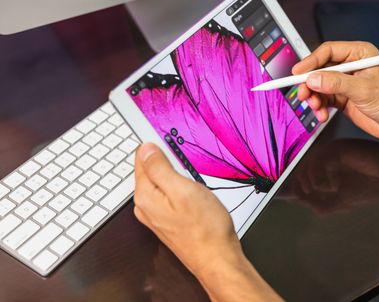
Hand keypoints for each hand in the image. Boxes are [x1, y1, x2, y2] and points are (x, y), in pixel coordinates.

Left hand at [133, 143, 241, 277]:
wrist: (217, 259)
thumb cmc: (205, 228)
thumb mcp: (183, 190)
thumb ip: (160, 168)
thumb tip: (146, 149)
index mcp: (146, 196)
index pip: (141, 158)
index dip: (155, 144)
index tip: (168, 138)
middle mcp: (145, 207)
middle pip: (150, 170)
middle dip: (167, 161)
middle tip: (187, 162)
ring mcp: (156, 215)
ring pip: (161, 183)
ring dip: (175, 175)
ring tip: (192, 178)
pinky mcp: (168, 221)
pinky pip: (168, 195)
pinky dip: (179, 188)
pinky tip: (193, 193)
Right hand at [292, 41, 378, 139]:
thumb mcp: (364, 89)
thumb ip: (337, 83)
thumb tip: (314, 78)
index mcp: (359, 54)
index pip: (328, 52)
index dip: (311, 62)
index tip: (298, 73)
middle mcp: (351, 66)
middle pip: (319, 69)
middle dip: (309, 83)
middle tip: (303, 95)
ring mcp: (345, 83)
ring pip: (319, 86)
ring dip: (314, 98)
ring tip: (317, 108)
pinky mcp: (343, 98)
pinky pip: (323, 99)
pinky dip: (320, 107)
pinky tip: (323, 115)